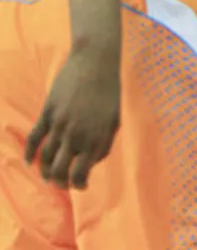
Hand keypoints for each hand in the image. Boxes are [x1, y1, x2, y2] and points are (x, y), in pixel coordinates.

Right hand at [25, 48, 121, 188]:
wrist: (95, 63)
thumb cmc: (109, 92)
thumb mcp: (115, 119)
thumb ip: (105, 143)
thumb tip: (93, 161)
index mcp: (96, 139)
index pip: (81, 174)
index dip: (79, 184)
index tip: (80, 186)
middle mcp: (77, 135)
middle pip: (59, 171)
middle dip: (59, 182)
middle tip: (61, 184)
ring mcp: (59, 125)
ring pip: (45, 158)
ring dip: (44, 171)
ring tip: (47, 177)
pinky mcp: (47, 113)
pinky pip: (34, 138)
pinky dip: (29, 152)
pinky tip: (28, 161)